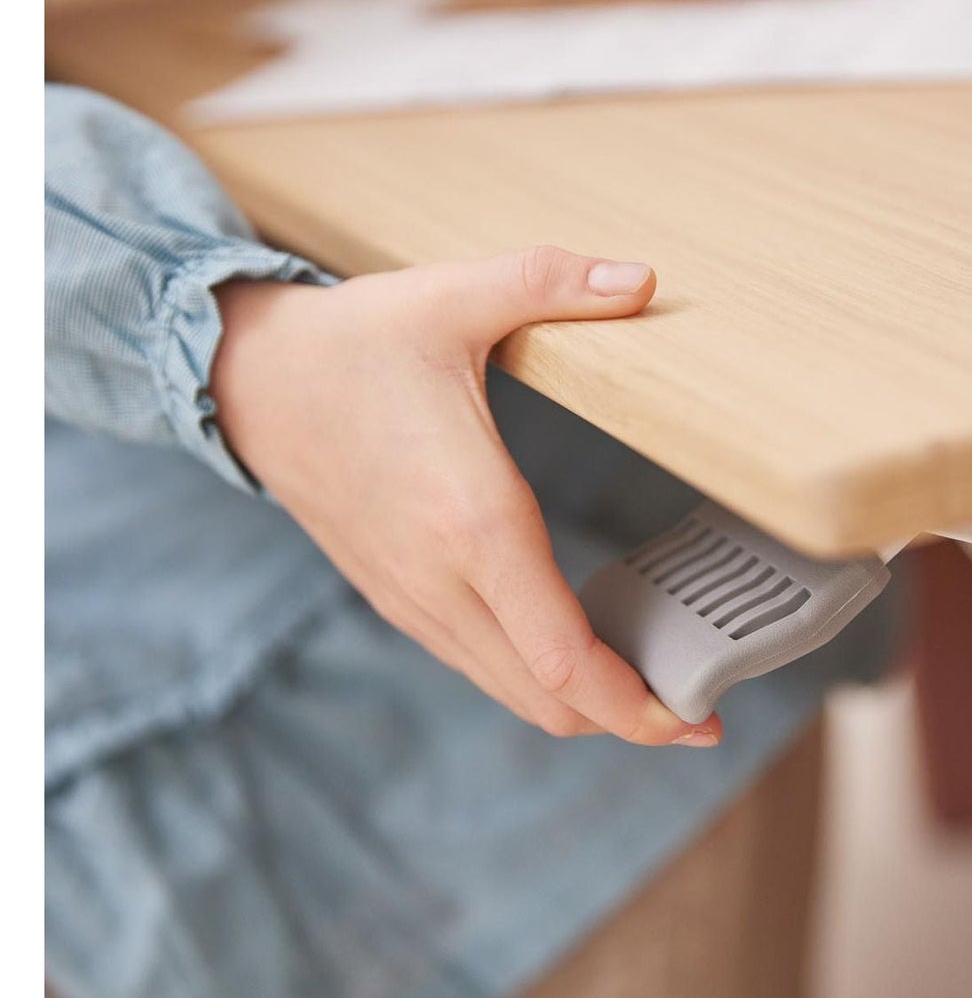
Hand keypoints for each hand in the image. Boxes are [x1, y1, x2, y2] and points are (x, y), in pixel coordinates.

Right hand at [211, 247, 721, 747]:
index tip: (698, 718)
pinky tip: (575, 645)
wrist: (247, 378)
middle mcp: (440, 579)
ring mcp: (412, 597)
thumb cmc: (354, 341)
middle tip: (698, 711)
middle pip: (545, 697)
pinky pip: (478, 662)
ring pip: (510, 689)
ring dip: (582, 701)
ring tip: (652, 682)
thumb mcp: (454, 296)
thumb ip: (553, 283)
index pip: (561, 655)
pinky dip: (536, 675)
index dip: (635, 702)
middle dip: (628, 717)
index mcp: (471, 521)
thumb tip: (645, 279)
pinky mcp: (397, 595)